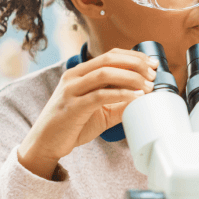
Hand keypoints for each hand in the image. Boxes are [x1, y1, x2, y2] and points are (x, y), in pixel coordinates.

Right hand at [18, 48, 157, 178]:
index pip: (111, 55)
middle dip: (136, 64)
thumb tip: (144, 98)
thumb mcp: (100, 111)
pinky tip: (136, 98)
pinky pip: (100, 95)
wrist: (45, 143)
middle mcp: (74, 76)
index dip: (134, 57)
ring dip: (131, 78)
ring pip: (105, 73)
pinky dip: (121, 94)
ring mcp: (71, 90)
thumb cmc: (72, 125)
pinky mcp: (72, 107)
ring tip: (148, 87)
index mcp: (80, 72)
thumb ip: (119, 103)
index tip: (153, 64)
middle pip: (109, 60)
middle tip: (153, 75)